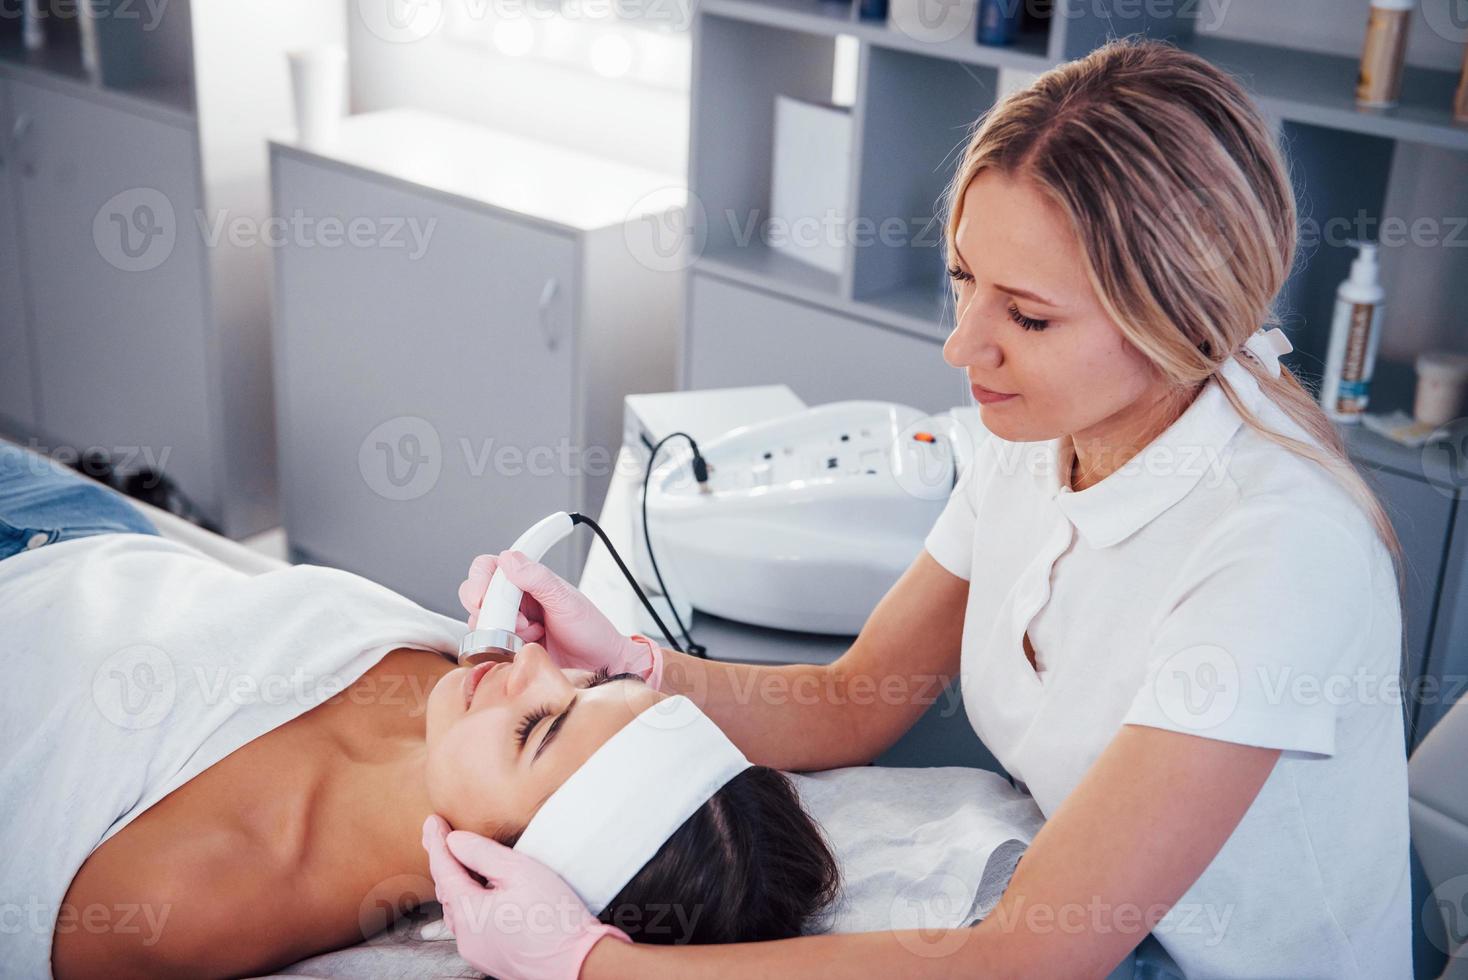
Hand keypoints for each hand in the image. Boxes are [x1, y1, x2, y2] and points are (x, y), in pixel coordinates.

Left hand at [421, 815, 629, 979]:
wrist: (579, 962)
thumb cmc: (555, 918)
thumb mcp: (519, 871)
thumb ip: (482, 853)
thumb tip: (454, 841)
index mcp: (468, 913)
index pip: (443, 869)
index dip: (436, 842)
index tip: (432, 821)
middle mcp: (465, 936)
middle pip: (448, 890)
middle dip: (445, 862)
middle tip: (440, 836)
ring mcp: (478, 950)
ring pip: (459, 909)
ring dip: (458, 883)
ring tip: (459, 860)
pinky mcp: (492, 957)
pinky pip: (473, 924)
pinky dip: (472, 903)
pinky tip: (483, 892)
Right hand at [458, 551, 660, 686]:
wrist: (601, 665)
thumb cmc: (590, 631)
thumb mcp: (566, 601)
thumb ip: (539, 579)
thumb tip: (509, 560)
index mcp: (528, 581)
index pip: (489, 568)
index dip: (480, 579)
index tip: (483, 597)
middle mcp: (515, 601)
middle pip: (476, 596)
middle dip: (491, 610)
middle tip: (518, 621)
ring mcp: (510, 625)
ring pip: (482, 623)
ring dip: (503, 630)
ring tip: (533, 634)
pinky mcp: (509, 649)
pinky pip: (490, 648)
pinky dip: (505, 648)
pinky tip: (528, 648)